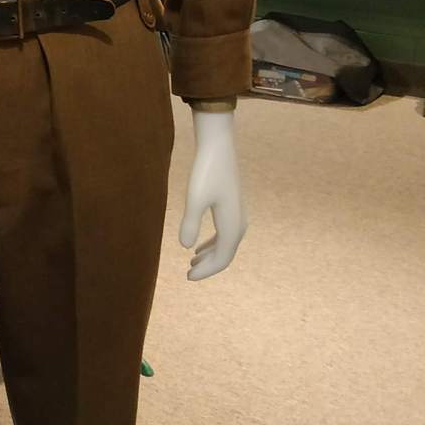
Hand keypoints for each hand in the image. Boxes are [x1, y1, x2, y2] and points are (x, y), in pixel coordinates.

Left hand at [178, 110, 246, 281]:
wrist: (218, 147)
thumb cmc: (206, 172)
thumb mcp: (195, 198)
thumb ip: (190, 223)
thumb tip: (185, 246)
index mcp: (232, 225)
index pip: (222, 259)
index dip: (206, 271)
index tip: (187, 277)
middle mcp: (239, 223)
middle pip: (226, 254)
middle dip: (208, 266)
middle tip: (188, 274)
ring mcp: (237, 214)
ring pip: (226, 244)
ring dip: (210, 255)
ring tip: (192, 263)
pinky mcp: (232, 206)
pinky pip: (225, 233)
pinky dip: (213, 243)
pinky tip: (199, 246)